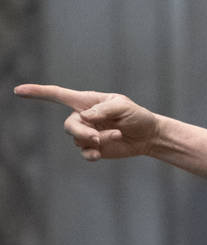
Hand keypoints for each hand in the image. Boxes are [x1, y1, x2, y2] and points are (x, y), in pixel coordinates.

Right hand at [14, 84, 158, 160]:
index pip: (58, 95)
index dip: (38, 92)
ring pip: (78, 139)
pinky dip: (91, 154)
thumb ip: (103, 109)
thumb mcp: (123, 106)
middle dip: (81, 132)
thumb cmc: (137, 116)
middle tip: (98, 137)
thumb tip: (83, 117)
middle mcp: (84, 117)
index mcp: (88, 102)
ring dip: (97, 139)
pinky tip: (99, 153)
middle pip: (69, 125)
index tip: (18, 90)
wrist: (148, 135)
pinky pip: (84, 153)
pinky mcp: (94, 148)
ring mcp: (88, 133)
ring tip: (116, 135)